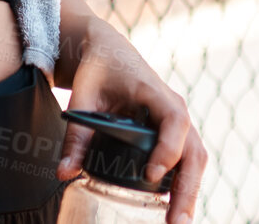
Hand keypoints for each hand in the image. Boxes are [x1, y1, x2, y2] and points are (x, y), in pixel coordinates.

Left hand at [56, 19, 206, 223]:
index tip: (152, 175)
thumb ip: (76, 135)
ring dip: (189, 191)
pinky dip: (184, 184)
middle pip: (194, 150)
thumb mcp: (84, 97)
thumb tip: (63, 173)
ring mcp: (177, 122)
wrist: (109, 51)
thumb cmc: (98, 69)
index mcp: (155, 92)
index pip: (174, 120)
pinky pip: (187, 160)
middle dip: (187, 187)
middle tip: (176, 221)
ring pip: (195, 158)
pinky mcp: (172, 133)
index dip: (168, 148)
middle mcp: (173, 108)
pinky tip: (174, 210)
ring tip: (177, 222)